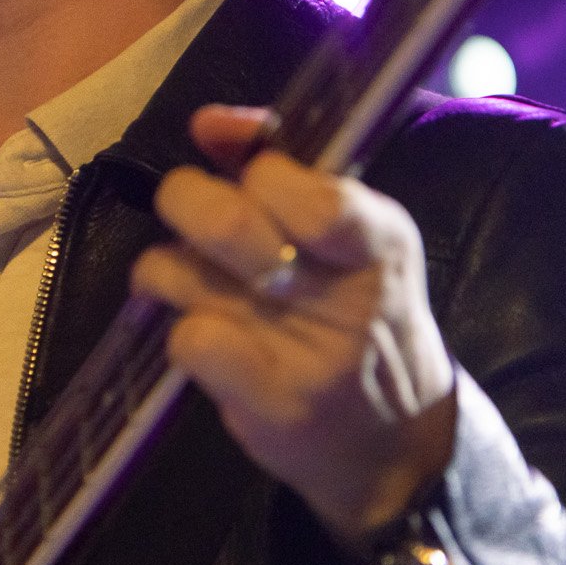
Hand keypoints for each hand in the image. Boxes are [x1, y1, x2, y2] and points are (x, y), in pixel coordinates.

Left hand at [129, 105, 457, 546]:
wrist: (396, 441)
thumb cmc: (360, 316)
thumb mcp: (349, 233)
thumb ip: (281, 164)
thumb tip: (210, 123)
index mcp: (378, 237)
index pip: (302, 186)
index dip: (254, 170)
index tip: (249, 178)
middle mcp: (350, 296)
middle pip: (224, 224)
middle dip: (186, 206)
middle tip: (196, 225)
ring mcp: (310, 356)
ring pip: (184, 274)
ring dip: (169, 271)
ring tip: (193, 285)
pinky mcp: (271, 405)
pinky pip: (186, 339)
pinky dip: (180, 332)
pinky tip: (205, 338)